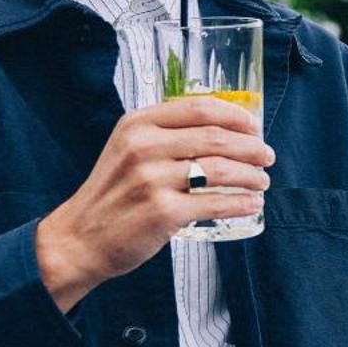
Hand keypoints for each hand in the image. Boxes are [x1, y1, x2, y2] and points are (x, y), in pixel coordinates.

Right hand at [35, 97, 272, 311]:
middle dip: (251, 147)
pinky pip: (215, 203)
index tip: (254, 127)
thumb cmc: (112, 194)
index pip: (199, 108)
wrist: (80, 238)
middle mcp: (144, 147)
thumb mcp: (127, 149)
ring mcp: (152, 180)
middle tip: (267, 156)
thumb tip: (219, 129)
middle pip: (216, 138)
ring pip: (220, 170)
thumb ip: (162, 134)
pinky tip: (251, 204)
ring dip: (251, 175)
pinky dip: (241, 203)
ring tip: (263, 181)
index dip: (235, 116)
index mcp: (137, 125)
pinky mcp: (162, 213)